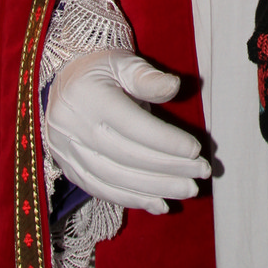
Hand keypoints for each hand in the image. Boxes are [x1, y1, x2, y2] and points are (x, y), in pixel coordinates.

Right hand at [43, 49, 210, 214]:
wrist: (66, 81)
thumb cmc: (103, 69)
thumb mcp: (125, 63)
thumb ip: (148, 77)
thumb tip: (175, 86)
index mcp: (89, 97)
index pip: (133, 126)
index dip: (166, 141)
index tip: (195, 150)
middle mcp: (74, 127)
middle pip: (127, 157)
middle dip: (168, 168)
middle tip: (201, 172)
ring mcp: (68, 152)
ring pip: (116, 179)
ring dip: (156, 189)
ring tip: (188, 190)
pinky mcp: (68, 169)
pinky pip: (102, 190)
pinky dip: (132, 200)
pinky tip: (159, 204)